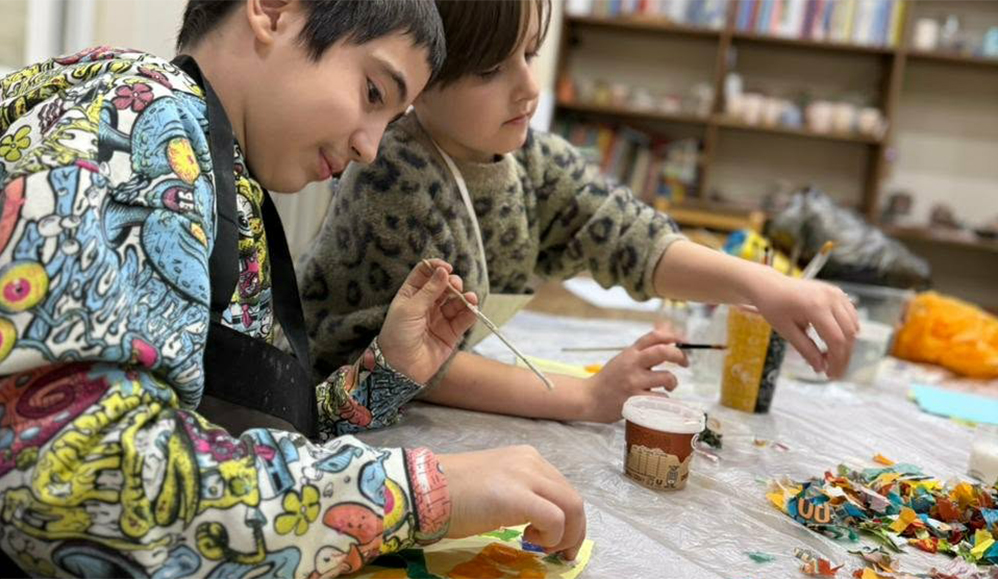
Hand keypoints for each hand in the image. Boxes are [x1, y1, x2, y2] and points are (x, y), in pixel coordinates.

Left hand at [378, 259, 477, 382]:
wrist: (400, 367)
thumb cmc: (398, 335)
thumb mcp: (410, 309)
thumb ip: (429, 290)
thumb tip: (443, 271)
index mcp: (412, 295)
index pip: (425, 273)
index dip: (436, 267)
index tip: (446, 268)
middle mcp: (427, 304)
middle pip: (444, 285)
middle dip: (452, 282)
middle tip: (455, 285)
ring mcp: (440, 318)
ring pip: (456, 301)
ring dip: (464, 297)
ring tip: (469, 297)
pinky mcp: (451, 333)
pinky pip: (464, 319)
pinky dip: (470, 312)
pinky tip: (473, 307)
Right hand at [438, 446, 586, 559]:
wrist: (424, 491)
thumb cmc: (451, 493)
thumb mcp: (495, 486)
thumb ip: (520, 493)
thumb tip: (538, 521)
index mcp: (526, 458)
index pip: (562, 488)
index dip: (568, 518)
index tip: (559, 540)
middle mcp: (531, 461)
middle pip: (573, 498)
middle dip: (575, 530)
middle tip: (562, 553)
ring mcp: (526, 476)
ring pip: (572, 507)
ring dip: (568, 536)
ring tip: (545, 549)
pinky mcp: (518, 496)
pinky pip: (556, 519)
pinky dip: (552, 537)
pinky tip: (530, 541)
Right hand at [577, 328, 687, 422]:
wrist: (588, 398)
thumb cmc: (609, 378)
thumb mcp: (625, 358)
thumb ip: (644, 347)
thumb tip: (666, 326)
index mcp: (630, 352)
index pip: (654, 336)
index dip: (673, 336)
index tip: (684, 341)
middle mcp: (632, 364)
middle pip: (663, 352)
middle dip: (680, 355)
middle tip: (685, 362)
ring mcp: (633, 382)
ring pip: (666, 377)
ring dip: (673, 382)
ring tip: (669, 386)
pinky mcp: (634, 401)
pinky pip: (661, 398)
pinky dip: (664, 399)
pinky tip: (658, 400)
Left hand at [748, 270, 859, 377]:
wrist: (770, 286)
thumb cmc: (774, 307)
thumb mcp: (786, 331)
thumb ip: (806, 350)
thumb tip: (821, 368)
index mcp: (816, 307)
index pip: (836, 340)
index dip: (837, 361)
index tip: (831, 375)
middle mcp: (830, 298)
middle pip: (849, 334)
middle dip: (843, 356)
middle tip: (833, 371)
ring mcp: (836, 293)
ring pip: (853, 325)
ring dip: (846, 344)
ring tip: (830, 357)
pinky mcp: (837, 292)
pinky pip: (850, 315)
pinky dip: (847, 331)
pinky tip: (834, 341)